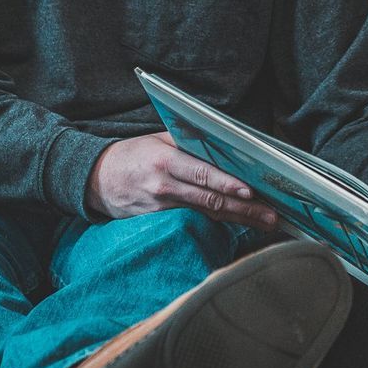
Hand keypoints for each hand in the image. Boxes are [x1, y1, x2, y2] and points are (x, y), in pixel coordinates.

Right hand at [84, 133, 278, 230]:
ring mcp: (162, 209)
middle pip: (211, 201)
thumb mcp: (157, 140)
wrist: (95, 180)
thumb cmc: (131, 155)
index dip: (227, 184)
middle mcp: (165, 187)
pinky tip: (239, 226)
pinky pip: (195, 222)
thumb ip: (189, 144)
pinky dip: (218, 224)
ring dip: (239, 219)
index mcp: (165, 162)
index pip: (202, 174)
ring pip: (207, 215)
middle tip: (272, 216)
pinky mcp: (161, 223)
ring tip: (264, 223)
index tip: (251, 191)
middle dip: (245, 210)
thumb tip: (225, 145)